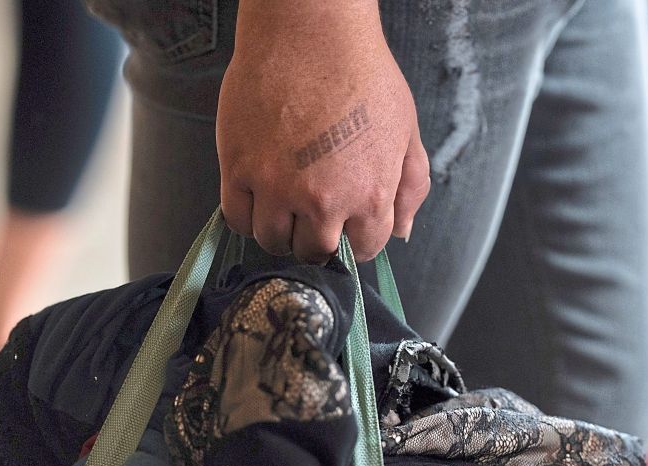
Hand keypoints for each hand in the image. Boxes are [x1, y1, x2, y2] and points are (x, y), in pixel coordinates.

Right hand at [217, 0, 429, 262]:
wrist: (310, 32)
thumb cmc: (362, 75)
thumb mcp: (406, 132)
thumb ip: (409, 188)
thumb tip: (400, 231)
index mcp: (370, 196)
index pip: (363, 250)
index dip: (357, 239)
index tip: (348, 226)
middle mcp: (322, 201)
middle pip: (314, 252)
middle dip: (318, 240)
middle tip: (313, 216)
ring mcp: (276, 187)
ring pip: (273, 242)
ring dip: (280, 232)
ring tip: (285, 207)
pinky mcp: (239, 169)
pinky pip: (237, 218)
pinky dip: (248, 216)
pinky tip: (259, 197)